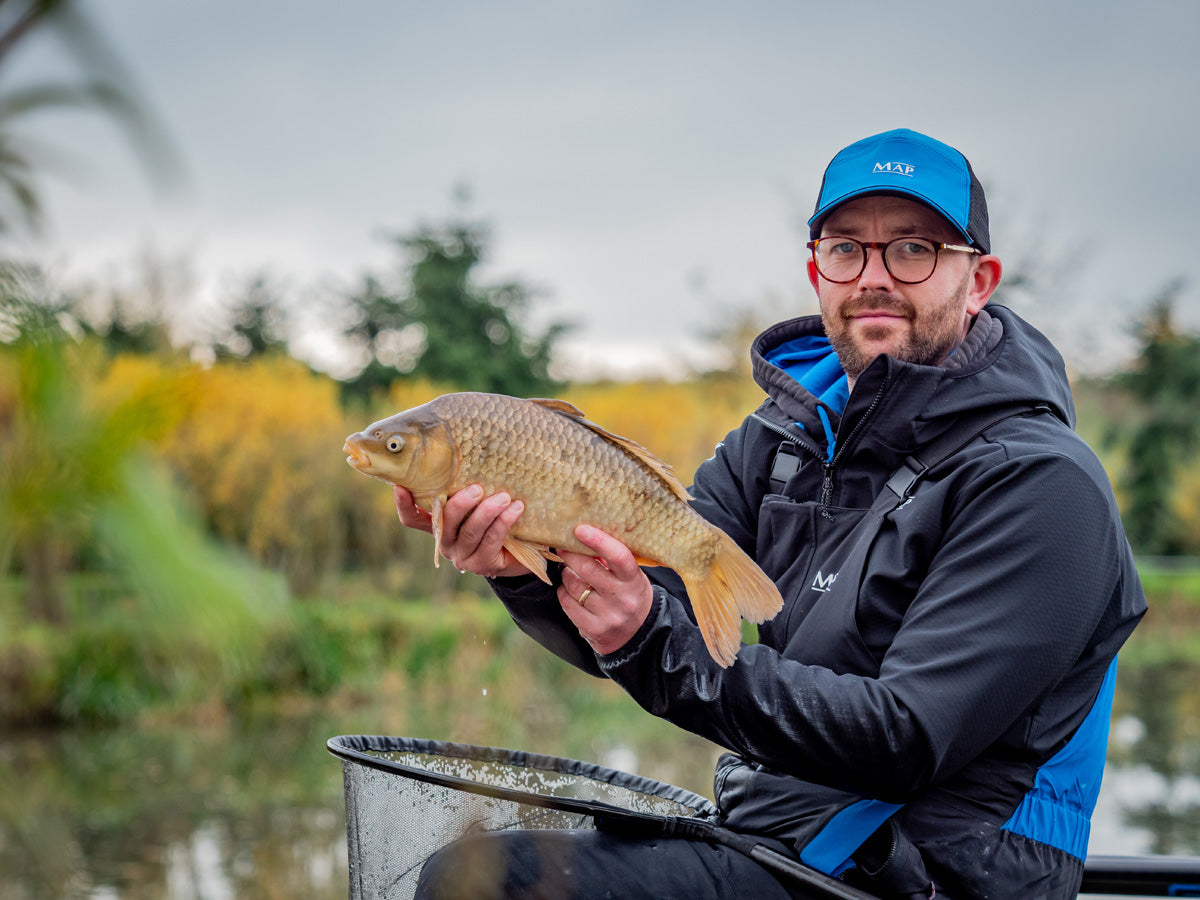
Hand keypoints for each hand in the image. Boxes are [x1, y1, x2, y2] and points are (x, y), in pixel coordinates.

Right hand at [394, 485, 529, 578]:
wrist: (526, 546)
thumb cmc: (499, 512)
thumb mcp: (481, 496)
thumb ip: (469, 481)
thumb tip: (471, 442)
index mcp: (439, 523)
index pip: (412, 517)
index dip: (404, 504)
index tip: (401, 486)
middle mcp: (446, 541)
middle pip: (445, 522)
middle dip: (460, 503)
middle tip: (477, 488)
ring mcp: (462, 555)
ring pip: (470, 531)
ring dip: (487, 512)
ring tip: (504, 496)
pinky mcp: (482, 564)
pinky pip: (491, 540)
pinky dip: (504, 522)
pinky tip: (516, 508)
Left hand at [557, 524, 653, 655]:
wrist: (639, 632)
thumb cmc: (630, 594)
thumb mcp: (630, 576)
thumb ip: (611, 559)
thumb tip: (584, 536)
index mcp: (634, 580)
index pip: (618, 557)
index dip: (598, 541)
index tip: (580, 529)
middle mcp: (623, 599)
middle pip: (588, 570)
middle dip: (571, 554)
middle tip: (563, 546)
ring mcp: (609, 616)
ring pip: (574, 586)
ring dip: (567, 575)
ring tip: (570, 572)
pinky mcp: (594, 630)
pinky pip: (568, 604)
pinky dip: (564, 593)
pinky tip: (569, 591)